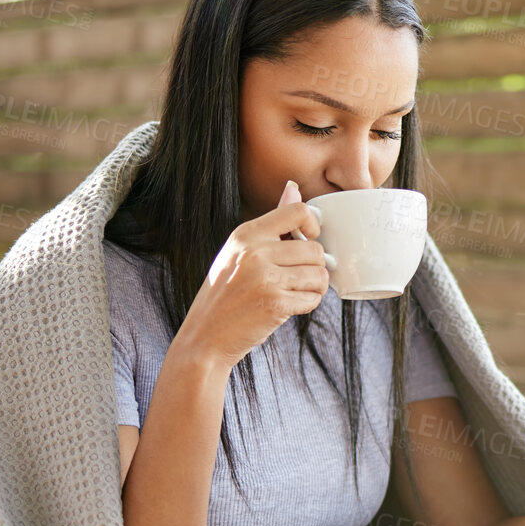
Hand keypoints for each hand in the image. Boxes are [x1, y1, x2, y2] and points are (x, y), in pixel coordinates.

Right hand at [175, 179, 333, 369]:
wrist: (205, 337)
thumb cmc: (224, 294)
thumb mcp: (238, 251)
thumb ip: (270, 224)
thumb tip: (294, 188)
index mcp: (246, 234)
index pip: (298, 212)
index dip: (313, 226)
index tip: (309, 240)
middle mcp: (255, 252)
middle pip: (315, 249)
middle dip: (315, 266)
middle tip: (299, 278)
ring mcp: (265, 279)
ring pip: (319, 274)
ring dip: (315, 287)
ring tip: (296, 292)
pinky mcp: (275, 304)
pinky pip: (313, 298)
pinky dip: (308, 304)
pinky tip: (290, 306)